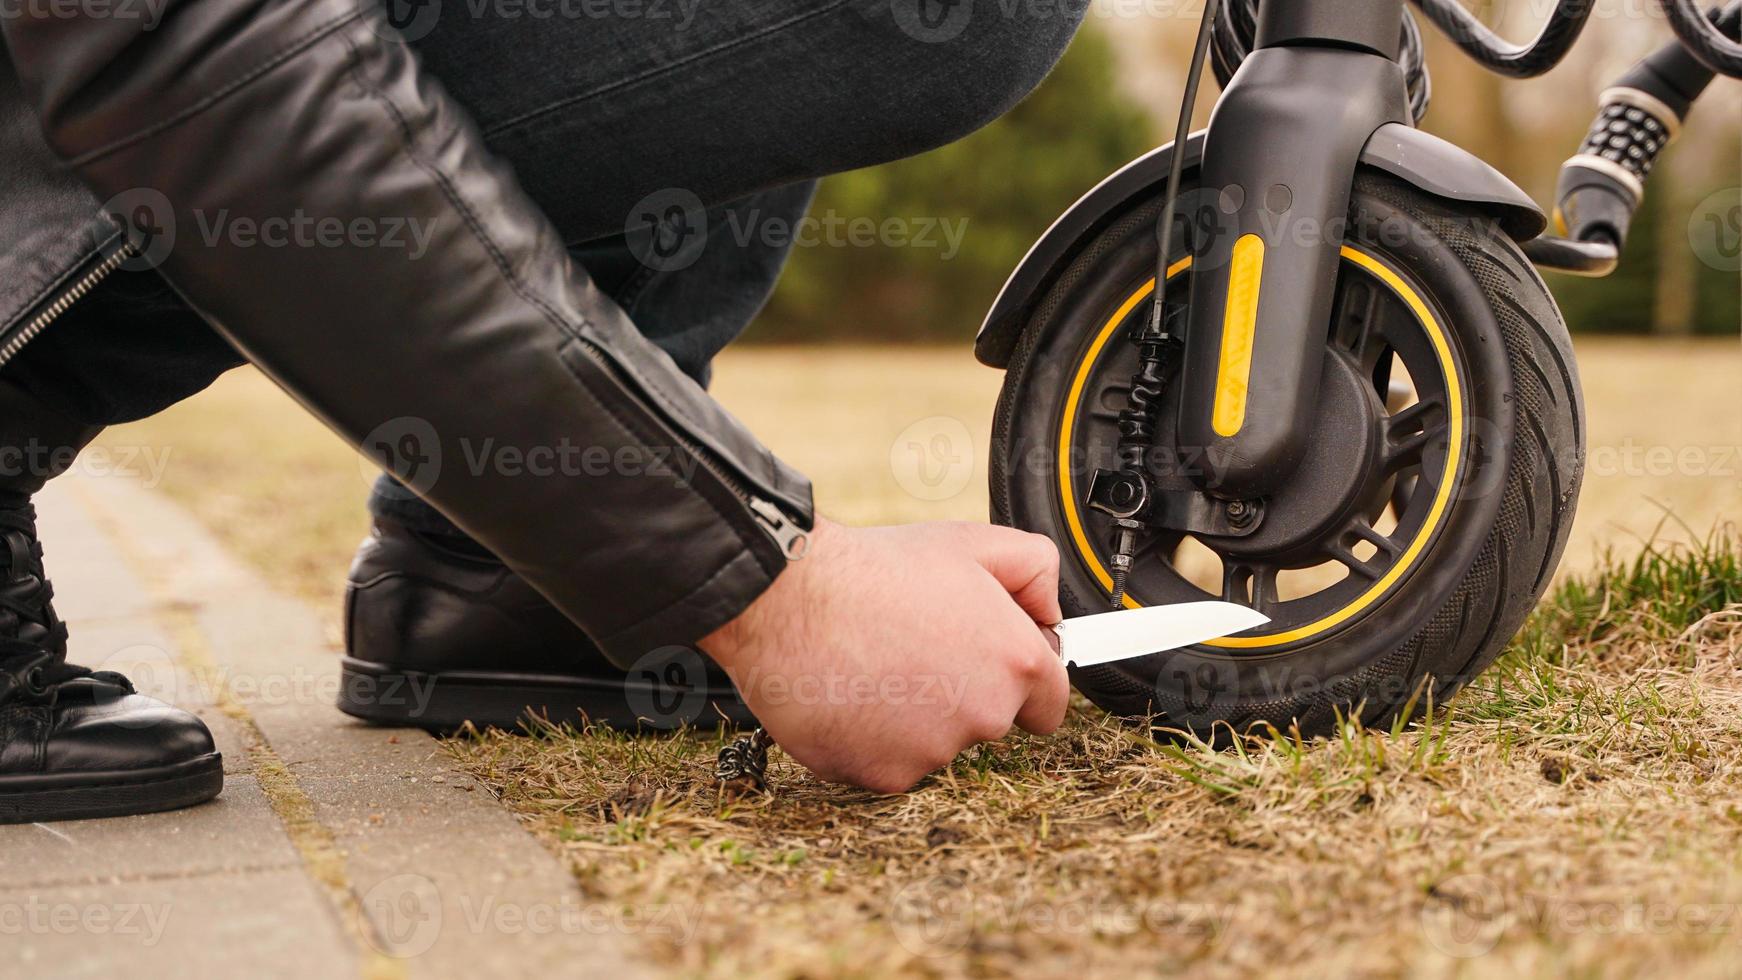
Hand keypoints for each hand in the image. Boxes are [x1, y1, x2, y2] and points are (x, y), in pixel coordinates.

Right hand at [701, 518, 1069, 792]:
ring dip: (913, 715)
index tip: (989, 665)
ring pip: (935, 742)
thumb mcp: (970, 542)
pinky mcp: (882, 775)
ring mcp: (933, 751)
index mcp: (1015, 662)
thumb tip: (1048, 611)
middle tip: (913, 644)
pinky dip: (871, 736)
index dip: (1020, 680)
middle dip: (961, 691)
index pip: (1050, 703)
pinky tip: (849, 691)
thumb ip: (1034, 571)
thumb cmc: (870, 571)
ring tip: (872, 662)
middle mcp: (985, 715)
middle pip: (989, 720)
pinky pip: (888, 761)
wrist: (785, 600)